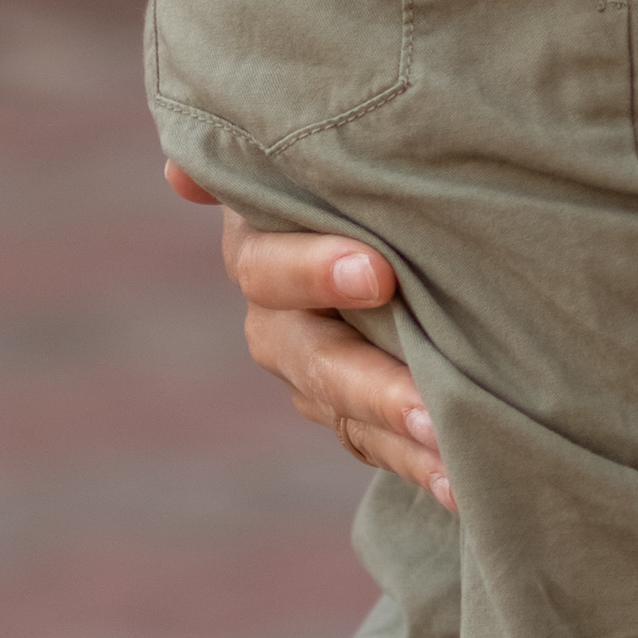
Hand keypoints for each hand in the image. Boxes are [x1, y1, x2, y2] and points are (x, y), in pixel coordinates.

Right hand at [163, 162, 452, 503]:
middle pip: (306, 356)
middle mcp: (278, 313)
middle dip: (366, 379)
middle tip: (426, 404)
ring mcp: (313, 369)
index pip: (269, 264)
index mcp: (264, 240)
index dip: (313, 271)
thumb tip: (176, 175)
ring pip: (342, 412)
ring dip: (396, 435)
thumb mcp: (336, 148)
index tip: (377, 274)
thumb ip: (278, 153)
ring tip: (452, 458)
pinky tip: (461, 489)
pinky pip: (379, 445)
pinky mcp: (353, 412)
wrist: (400, 225)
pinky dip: (419, 467)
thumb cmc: (372, 158)